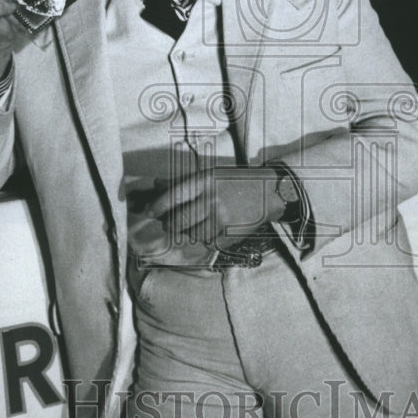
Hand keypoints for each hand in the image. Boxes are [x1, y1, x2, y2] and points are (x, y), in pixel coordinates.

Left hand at [145, 167, 284, 251]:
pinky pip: (206, 241)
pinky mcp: (229, 234)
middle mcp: (212, 200)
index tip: (148, 212)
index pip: (173, 196)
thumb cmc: (235, 182)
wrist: (268, 193)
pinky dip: (202, 238)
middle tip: (168, 223)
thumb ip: (183, 181)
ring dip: (186, 233)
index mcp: (205, 182)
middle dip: (169, 224)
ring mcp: (221, 219)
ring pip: (191, 234)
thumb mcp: (211, 175)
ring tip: (191, 226)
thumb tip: (156, 184)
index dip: (157, 206)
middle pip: (179, 220)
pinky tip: (207, 230)